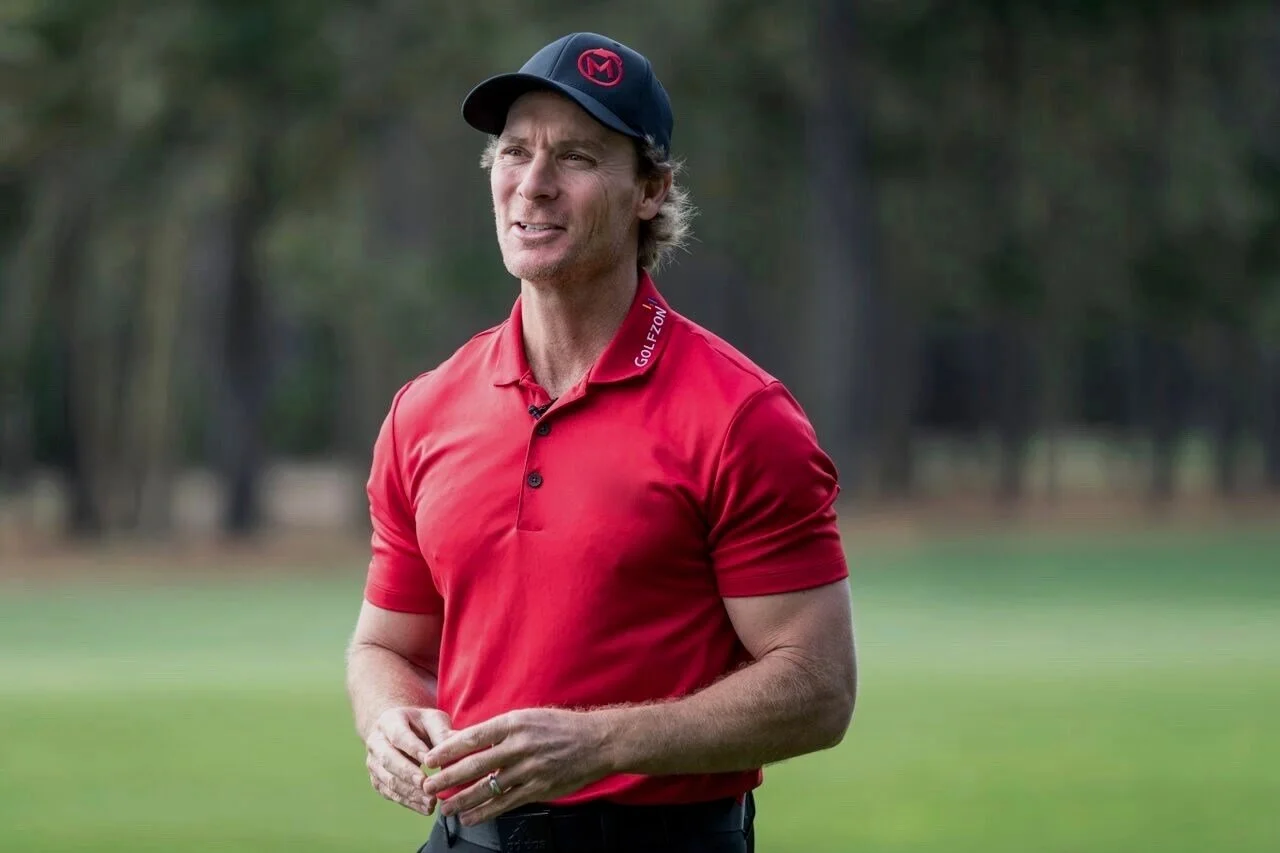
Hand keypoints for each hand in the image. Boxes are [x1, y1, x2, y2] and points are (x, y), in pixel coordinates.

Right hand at [364, 706, 454, 815]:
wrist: (402, 731)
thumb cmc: (423, 725)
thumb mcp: (434, 721)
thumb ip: (442, 734)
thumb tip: (456, 751)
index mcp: (389, 721)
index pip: (399, 736)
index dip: (413, 749)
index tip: (430, 763)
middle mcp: (376, 742)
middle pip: (388, 759)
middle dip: (408, 774)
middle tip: (427, 786)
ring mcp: (373, 763)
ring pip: (388, 780)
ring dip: (409, 793)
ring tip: (431, 802)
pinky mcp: (377, 780)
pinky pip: (390, 794)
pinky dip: (407, 802)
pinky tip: (424, 808)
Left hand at [421, 708, 614, 825]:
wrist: (596, 742)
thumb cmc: (560, 727)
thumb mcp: (528, 717)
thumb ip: (501, 731)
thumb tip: (468, 742)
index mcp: (514, 723)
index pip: (473, 737)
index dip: (448, 749)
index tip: (430, 759)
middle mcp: (520, 745)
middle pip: (475, 765)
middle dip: (447, 777)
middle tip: (427, 786)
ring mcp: (529, 769)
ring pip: (488, 788)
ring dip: (462, 799)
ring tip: (444, 808)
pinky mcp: (538, 788)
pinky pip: (505, 803)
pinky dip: (485, 812)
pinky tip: (470, 817)